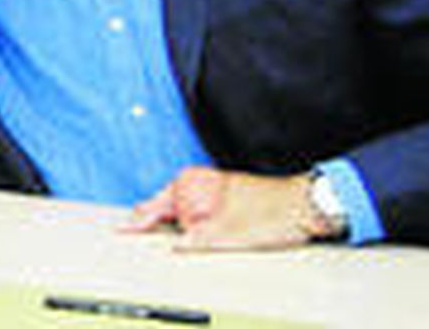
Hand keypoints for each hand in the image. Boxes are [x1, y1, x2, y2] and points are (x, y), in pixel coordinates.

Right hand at [124, 166, 330, 251]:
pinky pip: (200, 218)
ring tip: (211, 237)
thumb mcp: (230, 232)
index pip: (154, 205)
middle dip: (165, 226)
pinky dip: (199, 229)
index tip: (122, 230)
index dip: (138, 221)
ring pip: (185, 216)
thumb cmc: (272, 210)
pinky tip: (210, 238)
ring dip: (187, 230)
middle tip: (180, 237)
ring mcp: (210, 193)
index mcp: (192, 182)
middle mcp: (199, 184)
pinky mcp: (222, 203)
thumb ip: (198, 239)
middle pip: (167, 211)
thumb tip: (176, 247)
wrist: (305, 206)